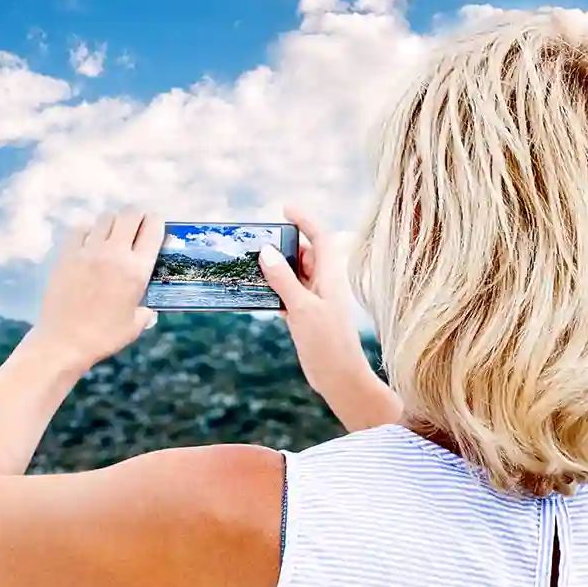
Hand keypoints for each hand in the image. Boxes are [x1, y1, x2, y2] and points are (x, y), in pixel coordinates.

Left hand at [27, 210, 161, 370]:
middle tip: (135, 225)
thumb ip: (146, 310)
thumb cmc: (103, 337)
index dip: (156, 222)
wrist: (64, 342)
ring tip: (112, 234)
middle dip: (136, 215)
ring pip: (105, 218)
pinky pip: (80, 229)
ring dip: (113, 222)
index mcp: (137, 270)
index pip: (153, 229)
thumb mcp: (135, 325)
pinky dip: (88, 230)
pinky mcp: (67, 255)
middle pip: (130, 214)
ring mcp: (88, 252)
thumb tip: (149, 307)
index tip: (154, 225)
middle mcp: (114, 254)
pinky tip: (89, 242)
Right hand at [260, 205, 402, 431]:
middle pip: (302, 253)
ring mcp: (313, 300)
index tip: (284, 208)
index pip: (319, 238)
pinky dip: (271, 289)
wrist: (339, 378)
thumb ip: (284, 279)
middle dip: (282, 243)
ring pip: (291, 274)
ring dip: (273, 267)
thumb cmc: (328, 343)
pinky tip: (254, 290)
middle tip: (255, 238)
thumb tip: (267, 251)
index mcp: (330, 276)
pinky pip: (285, 294)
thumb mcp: (303, 308)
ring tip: (248, 261)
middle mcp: (323, 284)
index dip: (305, 220)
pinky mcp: (304, 316)